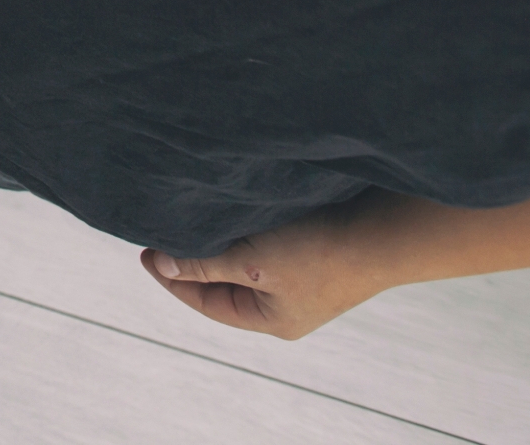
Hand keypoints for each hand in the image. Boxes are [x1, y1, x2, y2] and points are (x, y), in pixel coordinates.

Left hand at [142, 199, 392, 339]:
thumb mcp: (250, 261)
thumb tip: (160, 263)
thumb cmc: (321, 252)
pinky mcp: (314, 251)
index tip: (145, 251)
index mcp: (272, 322)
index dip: (172, 277)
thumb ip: (203, 263)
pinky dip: (244, 228)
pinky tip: (231, 208)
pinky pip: (266, 243)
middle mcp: (287, 306)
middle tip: (163, 231)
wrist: (383, 230)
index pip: (206, 302)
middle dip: (195, 258)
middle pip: (224, 283)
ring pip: (245, 261)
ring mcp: (303, 280)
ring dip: (220, 240)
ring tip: (192, 217)